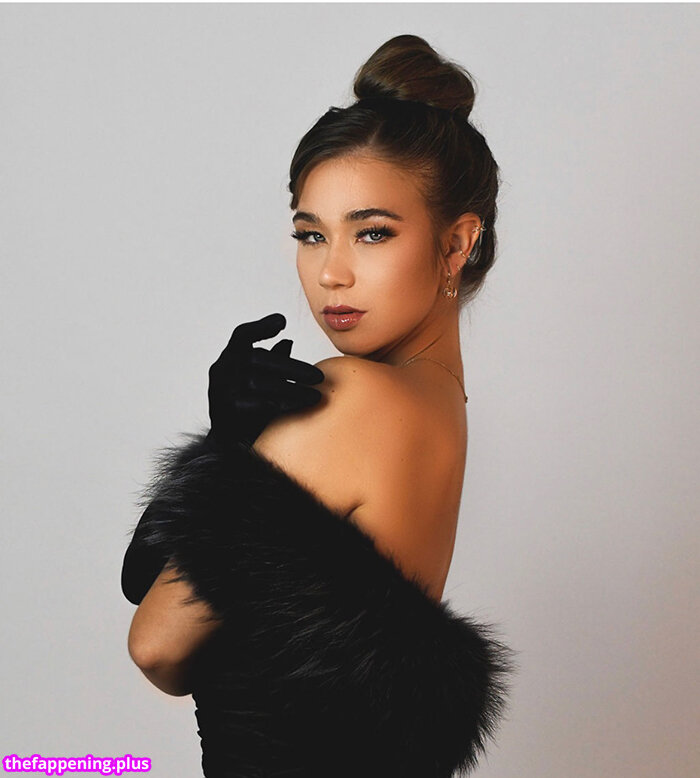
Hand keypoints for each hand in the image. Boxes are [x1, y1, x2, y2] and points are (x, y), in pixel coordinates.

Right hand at [205, 312, 324, 451]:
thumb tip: (287, 342)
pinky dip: (278, 404)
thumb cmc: (248, 404)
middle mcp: (221, 370)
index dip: (261, 327)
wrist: (228, 441)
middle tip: (318, 377)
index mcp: (230, 357)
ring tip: (315, 396)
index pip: (242, 335)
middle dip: (293, 368)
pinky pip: (255, 405)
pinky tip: (296, 405)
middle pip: (258, 359)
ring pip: (260, 383)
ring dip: (292, 389)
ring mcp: (221, 391)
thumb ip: (271, 361)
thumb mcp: (259, 379)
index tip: (283, 322)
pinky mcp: (225, 411)